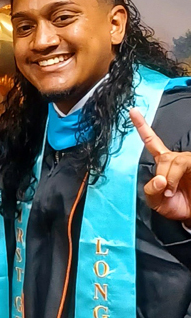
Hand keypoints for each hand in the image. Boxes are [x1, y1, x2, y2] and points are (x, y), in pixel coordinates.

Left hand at [131, 108, 190, 222]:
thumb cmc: (174, 206)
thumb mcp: (155, 202)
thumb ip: (151, 190)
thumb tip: (159, 179)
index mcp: (164, 163)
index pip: (152, 141)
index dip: (142, 126)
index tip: (132, 110)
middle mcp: (177, 159)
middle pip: (165, 157)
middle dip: (162, 175)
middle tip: (165, 191)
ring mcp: (189, 162)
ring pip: (176, 160)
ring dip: (170, 178)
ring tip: (171, 191)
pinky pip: (185, 163)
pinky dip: (175, 177)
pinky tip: (176, 187)